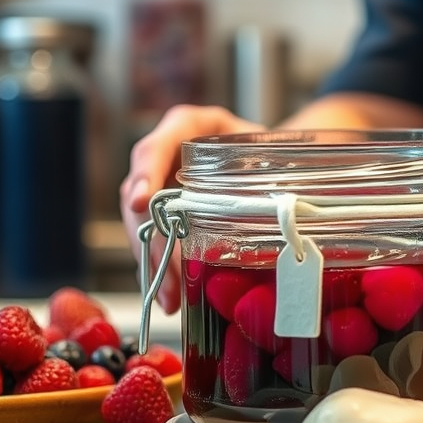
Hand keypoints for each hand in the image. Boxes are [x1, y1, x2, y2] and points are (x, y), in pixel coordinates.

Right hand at [120, 105, 262, 312]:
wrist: (274, 154)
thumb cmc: (269, 145)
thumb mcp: (268, 146)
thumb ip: (268, 164)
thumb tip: (280, 205)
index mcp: (189, 126)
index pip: (157, 146)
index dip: (146, 172)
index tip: (142, 200)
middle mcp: (167, 153)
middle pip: (141, 194)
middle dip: (150, 237)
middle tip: (164, 273)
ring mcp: (161, 183)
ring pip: (141, 222)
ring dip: (152, 261)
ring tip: (170, 296)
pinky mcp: (166, 210)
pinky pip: (153, 238)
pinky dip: (161, 267)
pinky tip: (172, 294)